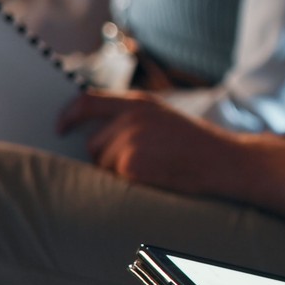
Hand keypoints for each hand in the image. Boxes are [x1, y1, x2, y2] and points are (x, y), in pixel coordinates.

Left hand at [58, 90, 241, 196]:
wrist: (225, 161)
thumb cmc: (197, 145)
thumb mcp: (163, 118)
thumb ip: (132, 118)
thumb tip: (97, 134)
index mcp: (138, 103)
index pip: (86, 101)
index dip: (69, 115)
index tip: (59, 128)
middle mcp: (130, 117)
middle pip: (93, 142)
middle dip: (106, 158)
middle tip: (138, 164)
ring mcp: (130, 139)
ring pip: (101, 163)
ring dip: (117, 171)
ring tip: (152, 169)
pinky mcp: (131, 162)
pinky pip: (113, 178)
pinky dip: (128, 183)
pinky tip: (154, 177)